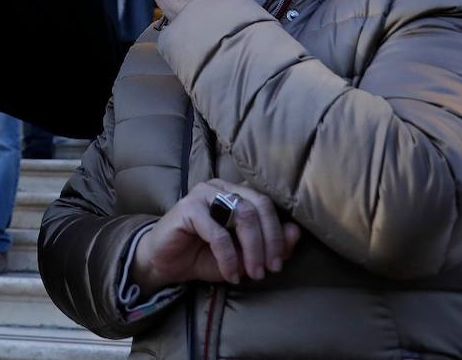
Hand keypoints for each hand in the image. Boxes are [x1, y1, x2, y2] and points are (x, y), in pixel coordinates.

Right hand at [132, 180, 301, 295]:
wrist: (166, 263)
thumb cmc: (204, 255)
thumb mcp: (243, 255)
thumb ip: (269, 244)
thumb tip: (295, 232)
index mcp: (235, 193)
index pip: (266, 204)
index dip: (278, 233)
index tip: (279, 263)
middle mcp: (221, 187)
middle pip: (258, 206)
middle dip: (269, 241)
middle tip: (269, 269)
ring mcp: (203, 194)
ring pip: (242, 215)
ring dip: (252, 249)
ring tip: (252, 273)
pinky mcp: (188, 208)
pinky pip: (218, 232)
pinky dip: (229, 256)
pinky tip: (230, 273)